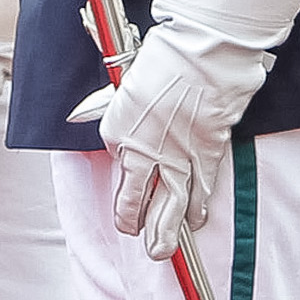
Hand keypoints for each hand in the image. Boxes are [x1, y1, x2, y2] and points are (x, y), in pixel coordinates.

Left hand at [101, 24, 271, 260]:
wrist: (203, 51)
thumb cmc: (164, 57)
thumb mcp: (127, 84)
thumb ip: (113, 108)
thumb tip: (91, 120)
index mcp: (120, 133)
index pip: (121, 173)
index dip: (125, 196)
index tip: (127, 210)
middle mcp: (146, 151)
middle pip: (141, 200)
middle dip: (142, 228)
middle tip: (147, 248)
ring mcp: (178, 155)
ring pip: (172, 203)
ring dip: (169, 229)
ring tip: (165, 248)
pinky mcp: (208, 152)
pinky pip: (202, 188)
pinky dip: (199, 207)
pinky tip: (197, 219)